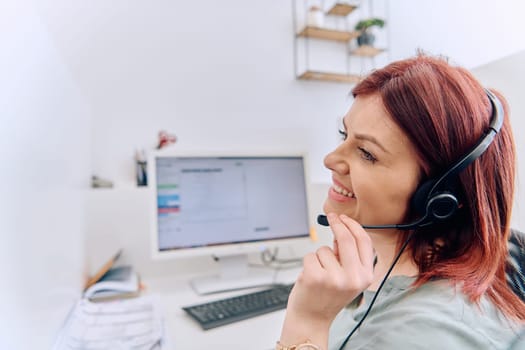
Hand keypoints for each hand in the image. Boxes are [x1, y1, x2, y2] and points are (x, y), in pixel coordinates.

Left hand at [279, 213, 373, 346]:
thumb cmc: (328, 296)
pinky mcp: (315, 277)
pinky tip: (311, 278)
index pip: (364, 242)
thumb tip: (341, 230)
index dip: (353, 226)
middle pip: (346, 239)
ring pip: (324, 249)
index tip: (344, 218)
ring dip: (319, 257)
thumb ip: (350, 257)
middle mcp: (353, 278)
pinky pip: (311, 256)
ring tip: (320, 274)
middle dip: (337, 223)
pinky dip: (308, 263)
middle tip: (331, 217)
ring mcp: (333, 278)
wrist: (312, 318)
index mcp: (365, 277)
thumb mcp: (349, 278)